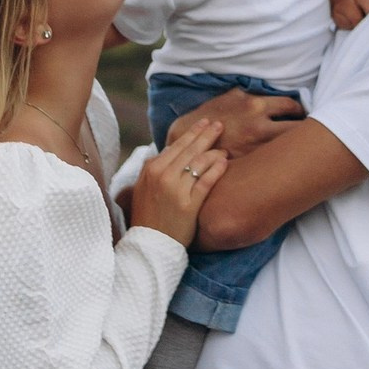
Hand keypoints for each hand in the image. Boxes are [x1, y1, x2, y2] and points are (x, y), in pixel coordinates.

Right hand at [131, 120, 226, 245]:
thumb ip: (155, 167)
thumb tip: (171, 149)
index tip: (204, 123)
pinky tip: (224, 162)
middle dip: (207, 134)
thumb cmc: (148, 215)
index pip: (177, 144)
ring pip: (199, 163)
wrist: (148, 245)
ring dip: (214, 152)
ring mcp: (176, 190)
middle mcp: (163, 175)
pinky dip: (216, 169)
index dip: (193, 133)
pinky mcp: (188, 205)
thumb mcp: (143, 187)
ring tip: (224, 149)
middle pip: (190, 149)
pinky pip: (206, 181)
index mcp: (151, 169)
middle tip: (220, 125)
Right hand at [167, 88, 303, 158]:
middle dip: (308, 133)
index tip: (306, 115)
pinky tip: (286, 166)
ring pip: (288, 150)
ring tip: (304, 151)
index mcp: (255, 106)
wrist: (188, 138)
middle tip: (314, 135)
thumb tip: (279, 94)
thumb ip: (256, 95)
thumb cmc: (213, 115)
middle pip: (297, 131)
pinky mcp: (248, 164)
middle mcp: (258, 127)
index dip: (302, 111)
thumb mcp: (233, 97)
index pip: (291, 106)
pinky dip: (281, 163)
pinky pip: (272, 164)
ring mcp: (254, 148)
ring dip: (297, 149)